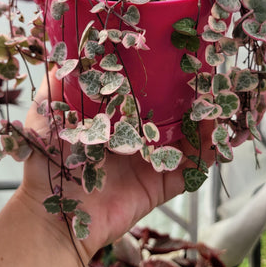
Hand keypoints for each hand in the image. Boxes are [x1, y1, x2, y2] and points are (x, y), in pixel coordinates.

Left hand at [17, 71, 215, 262]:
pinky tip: (217, 137)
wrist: (51, 215)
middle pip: (170, 118)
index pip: (142, 98)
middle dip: (190, 101)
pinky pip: (189, 172)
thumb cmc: (46, 162)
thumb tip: (66, 51)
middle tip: (207, 81)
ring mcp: (149, 164)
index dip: (161, 82)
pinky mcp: (159, 187)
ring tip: (219, 105)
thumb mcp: (46, 115)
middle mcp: (134, 141)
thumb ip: (56, 86)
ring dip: (204, 125)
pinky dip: (207, 156)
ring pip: (185, 142)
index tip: (177, 62)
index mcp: (112, 122)